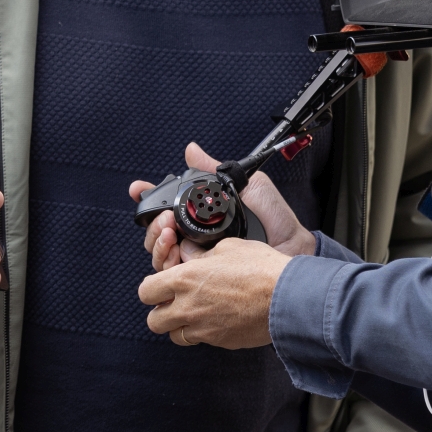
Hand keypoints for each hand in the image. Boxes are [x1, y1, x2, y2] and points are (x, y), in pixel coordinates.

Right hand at [131, 142, 314, 271]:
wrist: (293, 250)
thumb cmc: (277, 222)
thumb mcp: (249, 187)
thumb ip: (216, 170)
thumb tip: (191, 150)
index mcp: (204, 218)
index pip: (167, 210)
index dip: (148, 200)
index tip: (137, 189)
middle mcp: (196, 240)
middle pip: (157, 235)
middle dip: (152, 225)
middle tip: (165, 218)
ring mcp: (198, 262)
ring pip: (160, 256)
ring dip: (157, 243)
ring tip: (170, 233)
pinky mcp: (203, 281)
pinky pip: (175, 277)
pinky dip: (169, 264)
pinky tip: (179, 252)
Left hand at [137, 236, 289, 348]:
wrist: (288, 298)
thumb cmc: (261, 268)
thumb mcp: (228, 247)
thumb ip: (201, 253)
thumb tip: (189, 254)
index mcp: (185, 279)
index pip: (146, 291)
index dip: (152, 288)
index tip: (161, 285)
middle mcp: (188, 307)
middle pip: (153, 320)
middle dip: (161, 311)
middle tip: (175, 302)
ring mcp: (203, 328)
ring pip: (174, 336)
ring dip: (179, 325)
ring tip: (195, 312)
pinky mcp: (220, 341)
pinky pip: (200, 341)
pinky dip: (202, 333)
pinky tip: (217, 318)